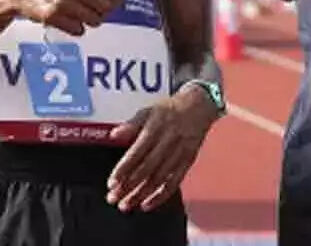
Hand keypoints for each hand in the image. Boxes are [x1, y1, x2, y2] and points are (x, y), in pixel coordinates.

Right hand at [0, 0, 123, 35]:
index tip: (114, 1)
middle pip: (105, 8)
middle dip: (103, 11)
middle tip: (97, 9)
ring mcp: (62, 3)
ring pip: (93, 20)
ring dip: (91, 20)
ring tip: (83, 14)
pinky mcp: (52, 17)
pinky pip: (78, 30)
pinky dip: (78, 28)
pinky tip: (72, 21)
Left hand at [106, 82, 218, 211]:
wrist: (199, 105)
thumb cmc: (170, 108)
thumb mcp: (149, 110)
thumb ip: (131, 124)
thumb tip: (114, 134)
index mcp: (155, 128)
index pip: (137, 153)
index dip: (123, 169)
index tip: (111, 182)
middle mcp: (168, 142)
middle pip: (147, 169)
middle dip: (129, 186)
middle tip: (114, 198)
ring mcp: (179, 153)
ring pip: (159, 178)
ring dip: (141, 194)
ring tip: (126, 205)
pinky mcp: (188, 161)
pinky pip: (175, 182)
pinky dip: (161, 195)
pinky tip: (147, 204)